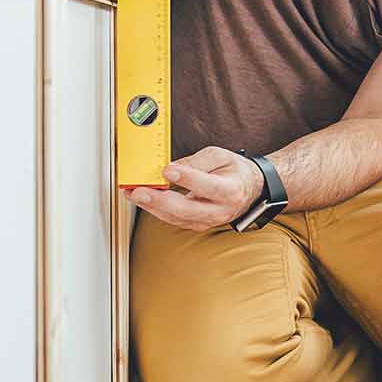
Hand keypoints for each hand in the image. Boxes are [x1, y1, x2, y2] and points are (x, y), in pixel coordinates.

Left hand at [121, 146, 263, 231]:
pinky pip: (174, 220)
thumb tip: (172, 167)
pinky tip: (143, 200)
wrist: (247, 190)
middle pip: (186, 209)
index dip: (186, 178)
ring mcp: (208, 221)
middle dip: (159, 200)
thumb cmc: (233, 171)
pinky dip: (156, 210)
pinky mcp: (197, 225)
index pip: (207, 186)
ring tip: (133, 194)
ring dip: (151, 206)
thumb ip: (197, 161)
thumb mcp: (220, 156)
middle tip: (139, 190)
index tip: (167, 170)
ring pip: (176, 218)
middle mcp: (219, 210)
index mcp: (230, 190)